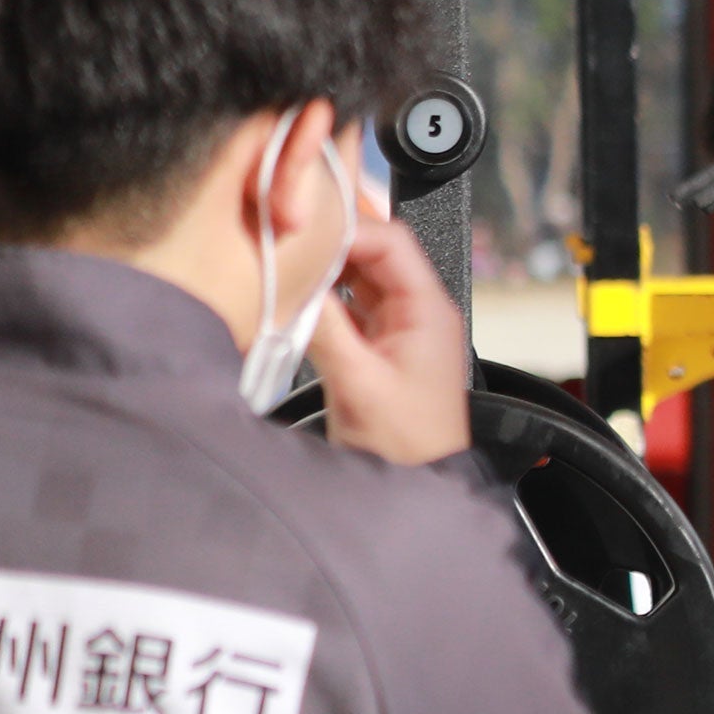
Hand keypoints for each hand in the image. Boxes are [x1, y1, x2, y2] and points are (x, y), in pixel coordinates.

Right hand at [311, 196, 472, 465]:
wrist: (419, 484)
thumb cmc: (405, 445)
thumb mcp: (357, 382)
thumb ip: (324, 327)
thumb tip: (293, 281)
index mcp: (428, 309)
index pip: (391, 241)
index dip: (346, 229)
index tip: (302, 232)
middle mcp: (419, 310)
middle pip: (375, 251)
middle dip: (333, 241)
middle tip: (286, 235)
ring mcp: (401, 326)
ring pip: (361, 276)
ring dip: (327, 266)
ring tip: (285, 258)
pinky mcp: (381, 345)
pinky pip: (353, 303)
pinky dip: (326, 295)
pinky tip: (296, 294)